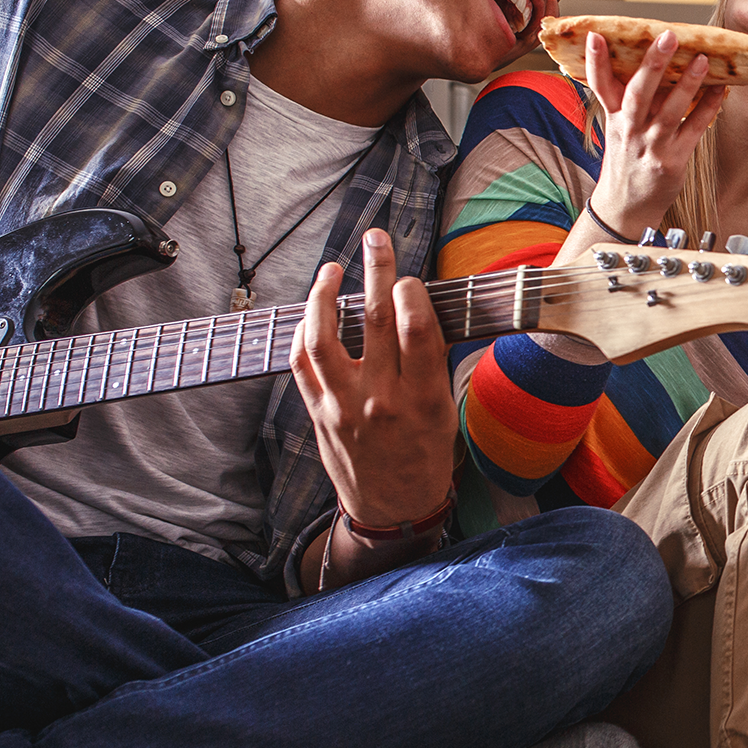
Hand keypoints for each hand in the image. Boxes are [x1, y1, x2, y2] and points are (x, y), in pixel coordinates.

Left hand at [289, 229, 457, 528]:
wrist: (392, 509)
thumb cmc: (426, 457)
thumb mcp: (445, 412)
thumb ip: (429, 364)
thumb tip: (417, 312)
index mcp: (424, 397)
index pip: (417, 328)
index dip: (411, 292)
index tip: (409, 276)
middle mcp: (382, 397)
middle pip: (376, 319)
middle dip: (376, 270)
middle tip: (375, 239)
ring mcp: (344, 405)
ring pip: (326, 336)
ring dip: (326, 295)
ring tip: (332, 270)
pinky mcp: (319, 412)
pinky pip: (303, 363)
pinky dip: (304, 330)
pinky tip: (314, 311)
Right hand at [583, 29, 725, 242]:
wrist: (626, 208)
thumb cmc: (627, 160)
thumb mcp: (619, 128)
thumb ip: (631, 100)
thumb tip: (656, 62)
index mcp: (614, 118)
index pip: (600, 85)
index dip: (595, 61)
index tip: (595, 35)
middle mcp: (630, 130)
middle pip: (638, 93)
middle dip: (652, 64)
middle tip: (666, 37)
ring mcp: (650, 147)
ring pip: (669, 111)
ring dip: (687, 84)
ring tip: (702, 60)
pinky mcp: (671, 162)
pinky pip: (693, 130)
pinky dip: (707, 108)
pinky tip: (720, 90)